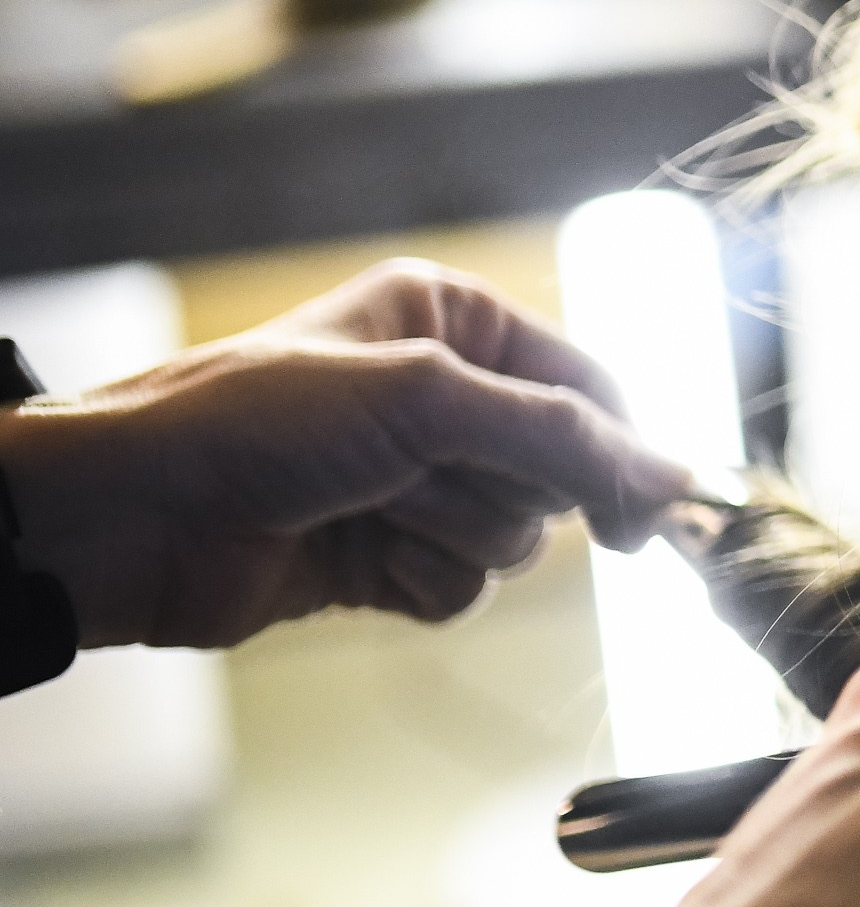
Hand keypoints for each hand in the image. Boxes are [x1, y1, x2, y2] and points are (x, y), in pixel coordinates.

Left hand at [0, 259, 694, 648]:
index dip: (619, 452)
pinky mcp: (389, 554)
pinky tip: (358, 562)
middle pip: (561, 469)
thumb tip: (683, 479)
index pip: (590, 388)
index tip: (640, 518)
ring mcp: (416, 478)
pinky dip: (423, 584)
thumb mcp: (426, 399)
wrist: (130, 516)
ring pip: (518, 537)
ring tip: (369, 513)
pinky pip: (466, 586)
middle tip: (429, 482)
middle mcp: (444, 393)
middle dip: (504, 490)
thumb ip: (566, 437)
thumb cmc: (256, 425)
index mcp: (455, 320)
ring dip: (452, 537)